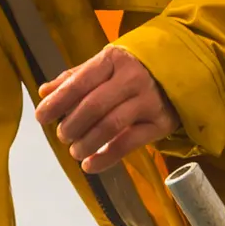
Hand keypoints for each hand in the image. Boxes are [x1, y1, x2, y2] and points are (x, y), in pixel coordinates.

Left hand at [36, 45, 177, 173]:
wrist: (183, 69)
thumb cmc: (136, 68)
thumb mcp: (107, 64)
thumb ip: (76, 78)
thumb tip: (44, 92)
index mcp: (114, 60)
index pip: (80, 82)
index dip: (58, 102)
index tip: (41, 118)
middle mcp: (132, 78)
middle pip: (93, 106)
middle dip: (72, 126)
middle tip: (62, 136)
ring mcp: (148, 101)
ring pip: (110, 126)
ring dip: (87, 143)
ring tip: (75, 151)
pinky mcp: (161, 122)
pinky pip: (129, 143)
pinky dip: (106, 157)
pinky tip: (90, 165)